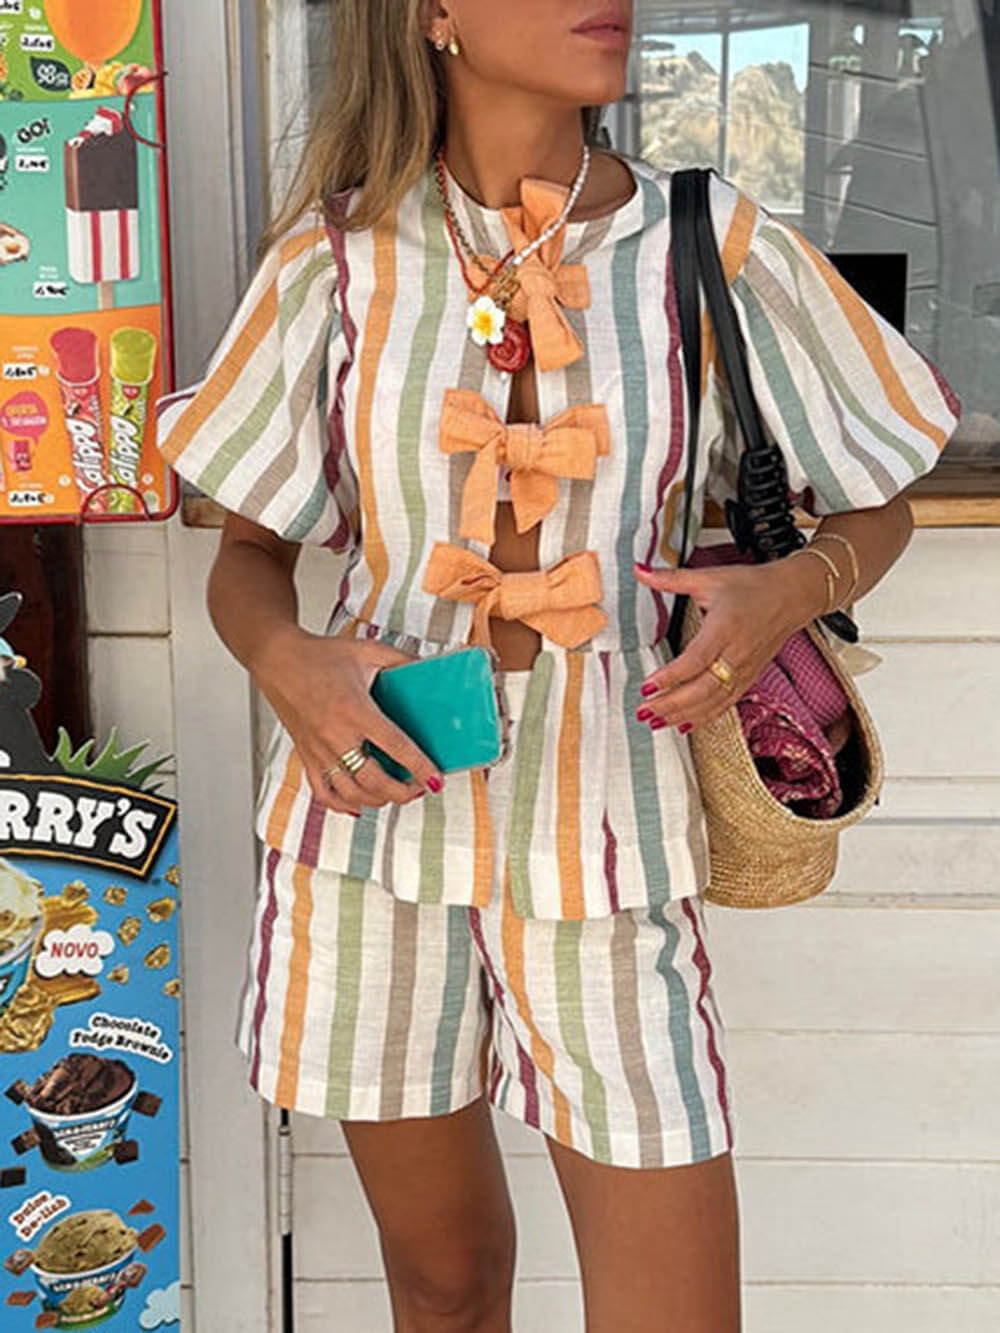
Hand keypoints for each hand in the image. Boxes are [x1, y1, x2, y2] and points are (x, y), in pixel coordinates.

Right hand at [251, 626, 444, 817]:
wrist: (277, 659)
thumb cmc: (319, 655)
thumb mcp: (367, 650)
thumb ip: (400, 660)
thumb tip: (427, 667)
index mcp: (354, 709)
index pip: (395, 746)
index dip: (419, 766)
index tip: (435, 778)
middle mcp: (335, 735)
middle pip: (374, 780)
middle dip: (403, 792)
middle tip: (420, 789)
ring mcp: (319, 750)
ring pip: (351, 793)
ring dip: (378, 800)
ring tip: (396, 795)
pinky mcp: (306, 756)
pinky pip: (323, 793)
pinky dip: (342, 805)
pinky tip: (359, 805)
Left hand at [633, 555, 823, 733]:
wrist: (793, 596)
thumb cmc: (753, 587)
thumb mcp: (710, 577)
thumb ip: (671, 578)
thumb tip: (640, 571)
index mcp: (726, 627)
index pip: (696, 659)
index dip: (671, 676)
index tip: (647, 685)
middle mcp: (737, 653)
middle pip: (703, 688)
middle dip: (672, 704)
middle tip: (644, 711)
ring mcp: (745, 669)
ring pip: (713, 701)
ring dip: (683, 715)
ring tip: (655, 722)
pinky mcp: (749, 678)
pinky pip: (725, 703)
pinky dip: (703, 717)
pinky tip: (683, 725)